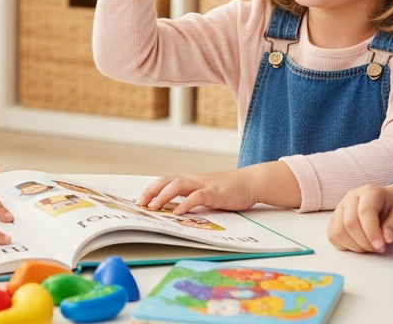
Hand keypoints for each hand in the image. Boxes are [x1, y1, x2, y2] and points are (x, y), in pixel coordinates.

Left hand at [138, 163, 299, 212]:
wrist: (251, 182)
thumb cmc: (230, 190)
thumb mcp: (208, 194)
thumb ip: (193, 200)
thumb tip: (177, 211)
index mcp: (191, 181)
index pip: (166, 181)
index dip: (152, 189)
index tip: (141, 200)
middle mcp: (194, 181)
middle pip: (167, 180)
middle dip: (152, 191)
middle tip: (140, 203)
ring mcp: (204, 185)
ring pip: (178, 185)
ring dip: (164, 195)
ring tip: (154, 207)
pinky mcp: (215, 193)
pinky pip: (197, 197)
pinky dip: (186, 204)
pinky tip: (179, 212)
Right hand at [327, 183, 392, 253]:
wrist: (385, 205)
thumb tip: (386, 238)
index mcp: (370, 192)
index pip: (365, 211)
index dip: (371, 232)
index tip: (380, 247)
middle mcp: (351, 197)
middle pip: (349, 223)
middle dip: (364, 243)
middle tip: (378, 249)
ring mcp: (340, 207)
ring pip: (339, 232)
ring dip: (355, 246)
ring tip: (369, 247)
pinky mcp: (334, 219)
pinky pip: (333, 236)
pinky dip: (345, 246)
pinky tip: (359, 244)